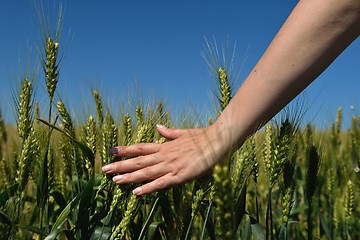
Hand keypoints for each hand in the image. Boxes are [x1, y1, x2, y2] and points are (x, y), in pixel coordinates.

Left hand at [102, 124, 225, 194]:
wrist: (218, 141)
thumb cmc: (202, 137)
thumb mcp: (183, 133)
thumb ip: (168, 132)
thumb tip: (157, 126)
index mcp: (165, 146)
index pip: (140, 148)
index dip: (125, 150)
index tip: (111, 151)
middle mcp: (164, 155)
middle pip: (138, 161)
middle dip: (121, 165)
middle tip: (104, 168)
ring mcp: (171, 166)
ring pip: (146, 172)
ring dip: (129, 177)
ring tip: (114, 180)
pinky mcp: (180, 176)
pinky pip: (161, 183)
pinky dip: (148, 188)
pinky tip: (136, 192)